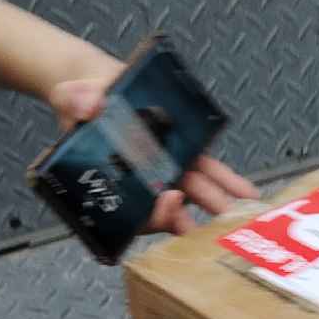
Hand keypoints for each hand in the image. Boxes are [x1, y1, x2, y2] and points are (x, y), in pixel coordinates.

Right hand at [49, 67, 259, 237]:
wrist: (102, 88)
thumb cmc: (82, 103)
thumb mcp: (72, 97)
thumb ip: (75, 100)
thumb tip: (89, 104)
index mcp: (117, 183)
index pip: (138, 213)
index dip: (155, 213)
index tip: (170, 198)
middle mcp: (144, 184)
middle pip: (172, 210)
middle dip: (197, 220)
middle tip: (219, 230)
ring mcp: (167, 172)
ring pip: (195, 193)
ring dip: (219, 204)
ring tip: (244, 211)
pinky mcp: (185, 154)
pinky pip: (208, 171)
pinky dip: (226, 180)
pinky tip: (246, 190)